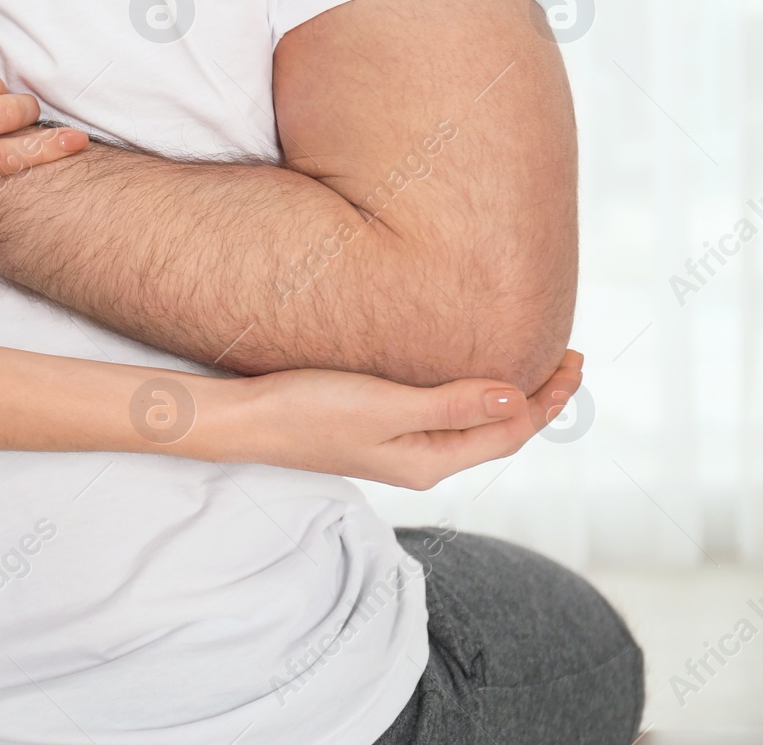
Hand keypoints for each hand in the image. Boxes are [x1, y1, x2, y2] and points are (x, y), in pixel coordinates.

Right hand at [220, 350, 583, 488]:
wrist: (246, 421)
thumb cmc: (307, 411)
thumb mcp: (384, 406)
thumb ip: (450, 405)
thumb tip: (516, 398)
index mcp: (429, 460)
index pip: (509, 430)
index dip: (548, 398)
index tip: (574, 360)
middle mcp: (420, 461)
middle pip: (497, 432)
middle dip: (538, 399)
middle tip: (569, 358)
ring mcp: (398, 448)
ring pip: (471, 425)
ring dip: (506, 397)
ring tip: (532, 367)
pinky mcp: (377, 430)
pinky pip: (444, 417)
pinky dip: (470, 396)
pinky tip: (466, 378)